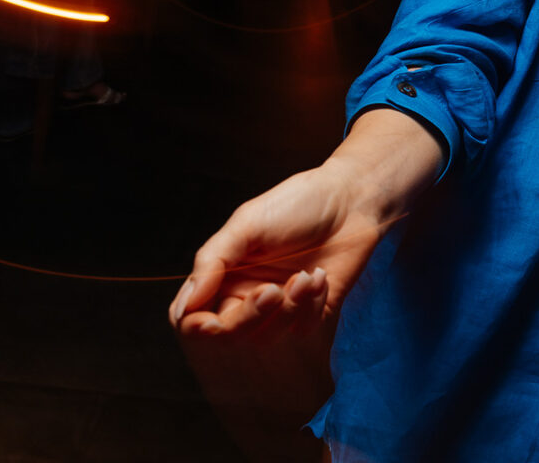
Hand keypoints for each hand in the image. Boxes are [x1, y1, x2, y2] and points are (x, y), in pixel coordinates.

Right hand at [169, 108, 442, 341]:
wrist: (352, 201)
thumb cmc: (297, 204)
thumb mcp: (248, 222)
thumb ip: (213, 260)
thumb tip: (186, 303)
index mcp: (224, 272)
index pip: (193, 315)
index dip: (196, 327)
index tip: (211, 324)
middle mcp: (247, 293)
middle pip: (229, 333)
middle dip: (249, 317)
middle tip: (272, 290)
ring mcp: (280, 305)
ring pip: (265, 336)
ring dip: (288, 308)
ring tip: (306, 276)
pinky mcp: (312, 311)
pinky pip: (300, 329)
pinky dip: (311, 305)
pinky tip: (322, 277)